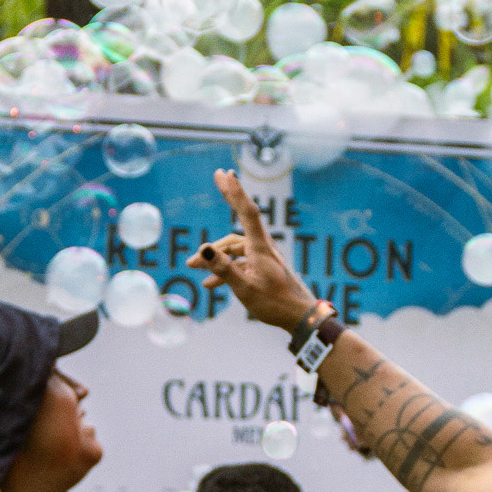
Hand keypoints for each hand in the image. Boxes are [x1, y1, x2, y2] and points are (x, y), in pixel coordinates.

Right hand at [190, 170, 317, 331]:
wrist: (300, 318)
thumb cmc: (275, 304)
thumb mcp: (245, 289)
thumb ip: (224, 269)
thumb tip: (204, 249)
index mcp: (261, 248)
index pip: (247, 212)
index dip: (235, 192)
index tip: (225, 174)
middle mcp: (263, 248)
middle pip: (242, 219)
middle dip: (229, 199)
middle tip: (218, 177)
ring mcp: (263, 258)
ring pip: (235, 248)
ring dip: (215, 255)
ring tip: (192, 268)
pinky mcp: (263, 269)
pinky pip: (240, 263)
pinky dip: (225, 269)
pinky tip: (210, 285)